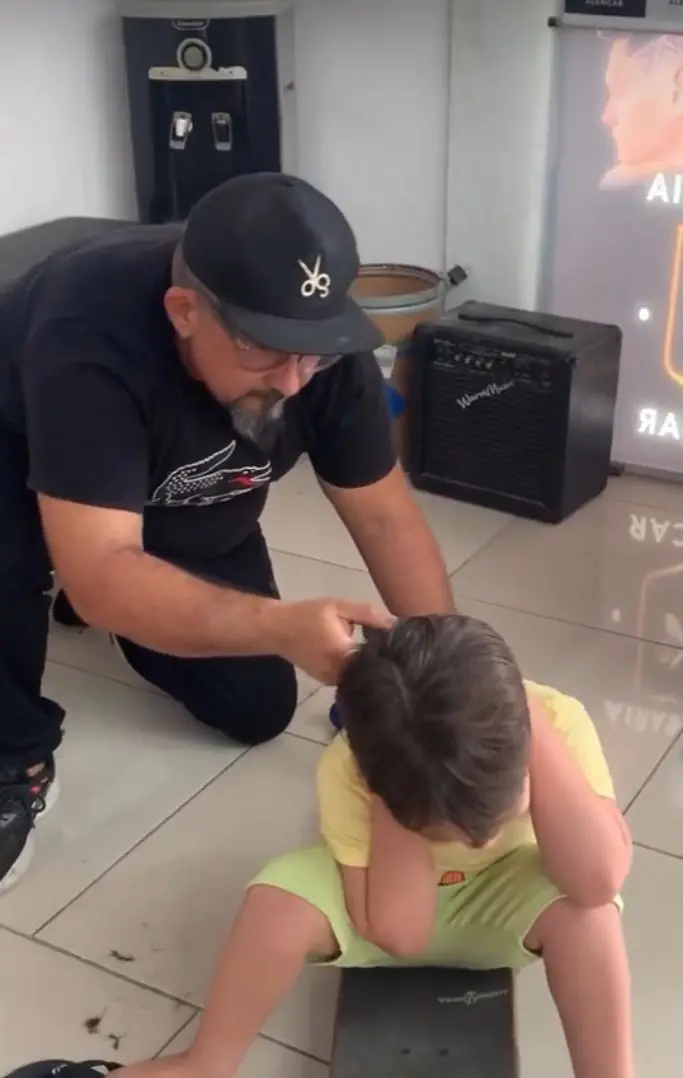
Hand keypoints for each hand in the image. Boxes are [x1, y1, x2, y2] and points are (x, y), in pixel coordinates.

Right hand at [270, 598, 392, 683]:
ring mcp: (331, 681)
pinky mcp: (327, 681)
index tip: (404, 647)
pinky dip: (356, 668)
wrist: (277, 629)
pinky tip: (363, 658)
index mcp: (343, 655)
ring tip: (383, 653)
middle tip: (398, 650)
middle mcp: (339, 674)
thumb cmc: (308, 615)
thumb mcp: (339, 607)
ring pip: (360, 676)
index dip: (392, 653)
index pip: (377, 660)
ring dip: (369, 665)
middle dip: (383, 660)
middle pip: (370, 672)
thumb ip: (368, 615)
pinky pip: (349, 677)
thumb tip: (396, 624)